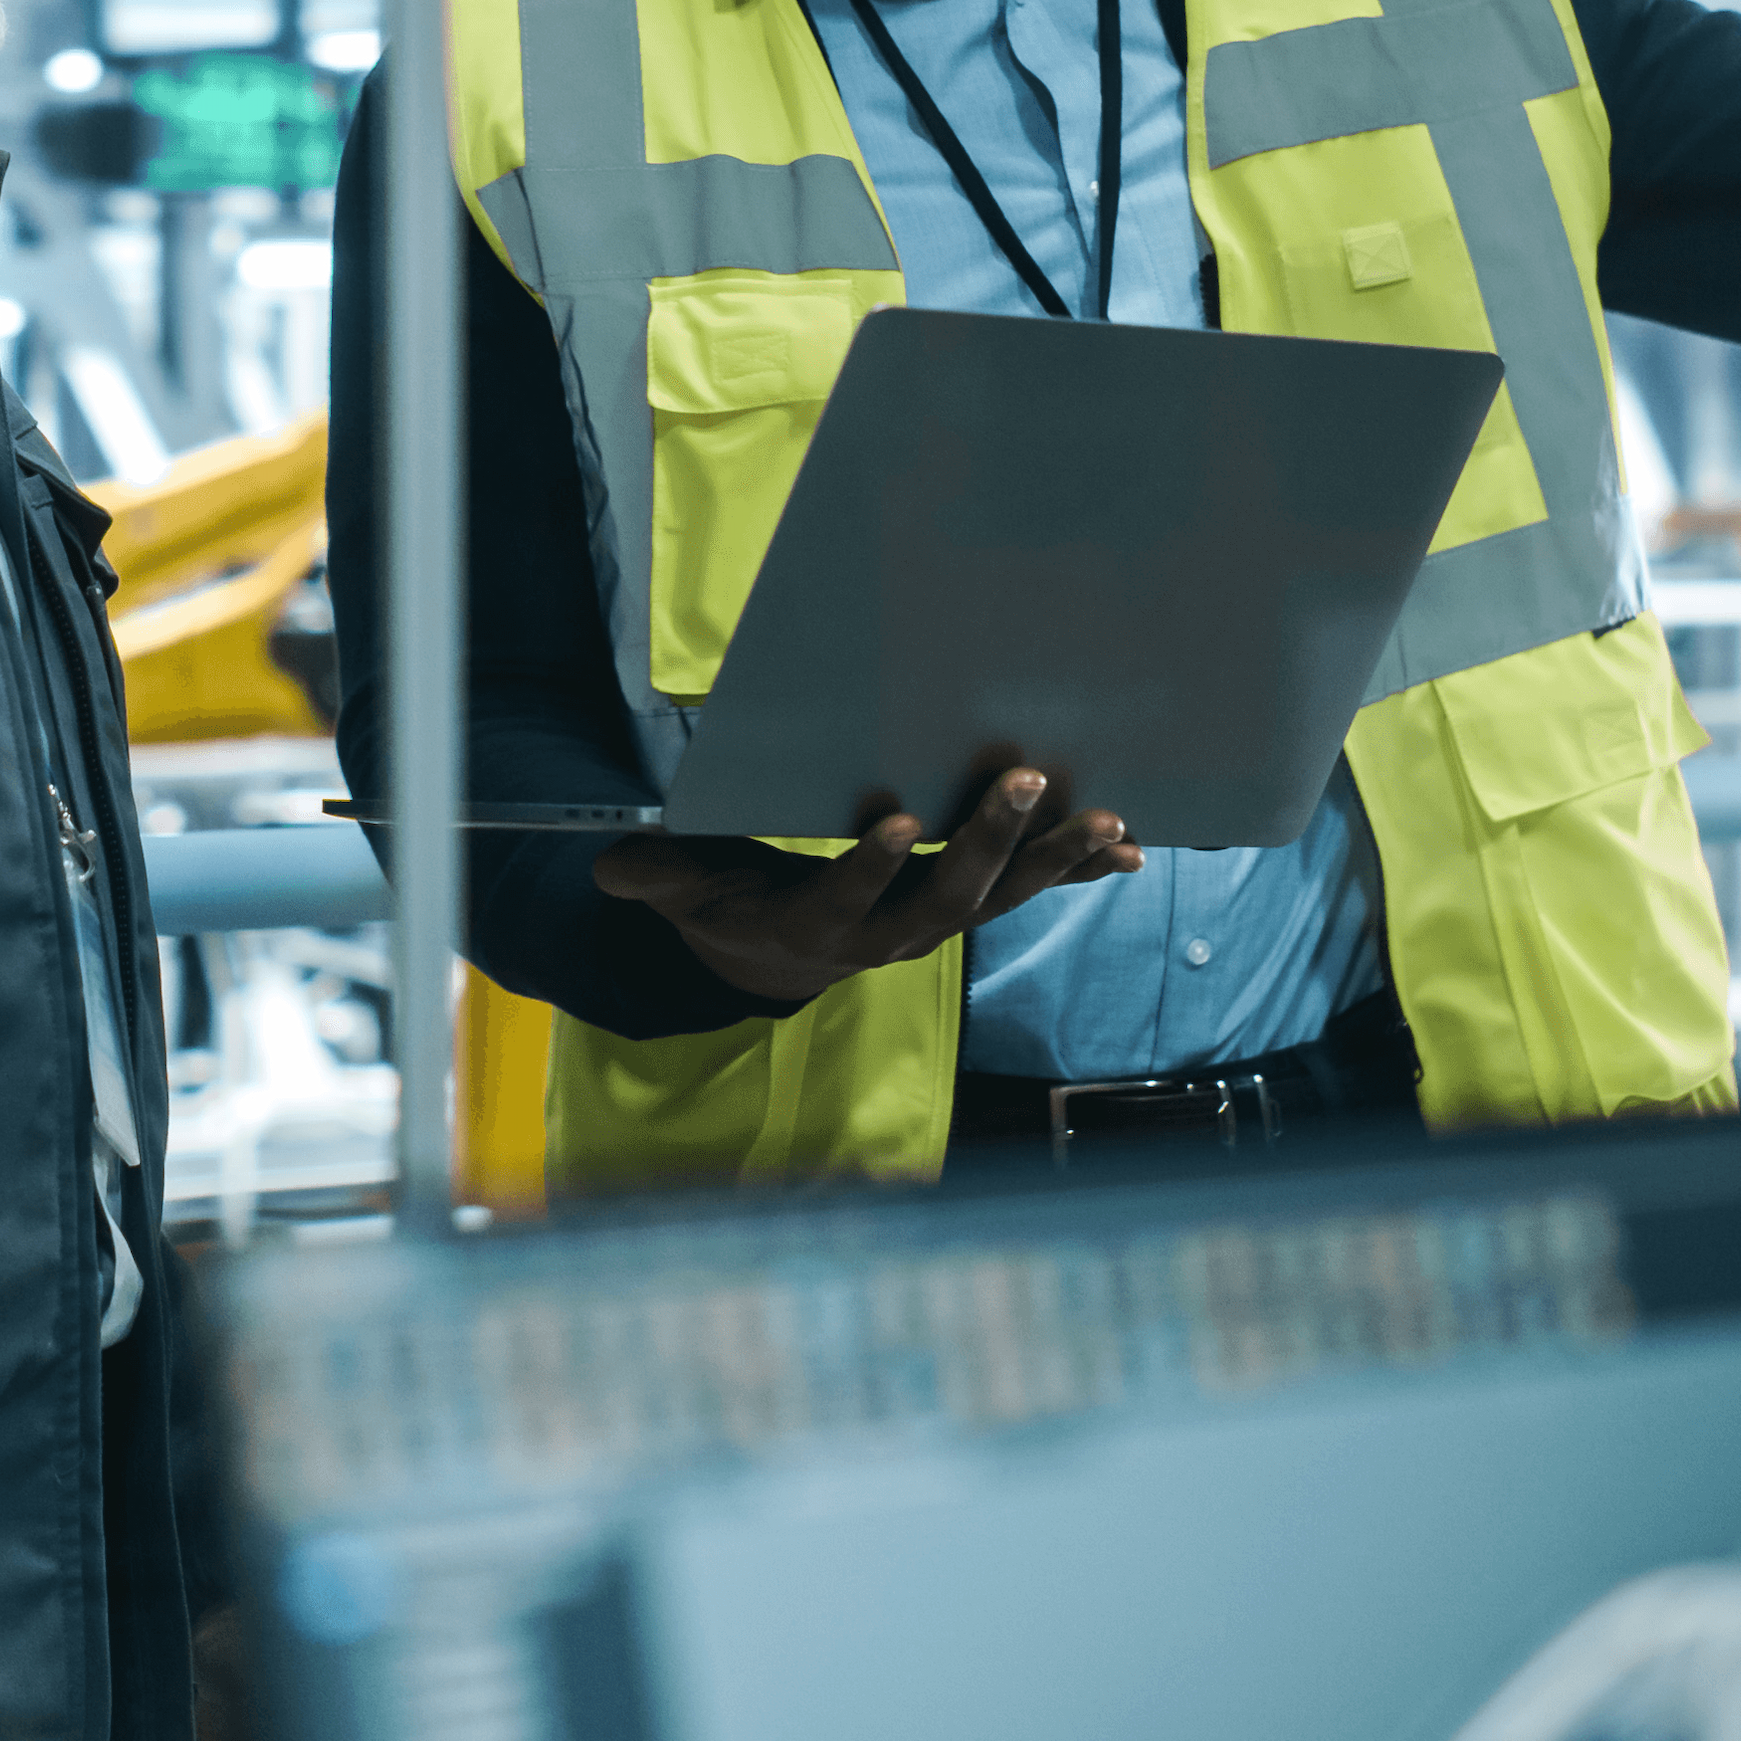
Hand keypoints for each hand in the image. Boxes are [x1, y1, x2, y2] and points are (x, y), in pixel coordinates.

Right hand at [589, 767, 1141, 1002]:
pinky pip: (1031, 891)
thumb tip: (613, 861)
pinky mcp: (970, 907)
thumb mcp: (685, 893)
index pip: (844, 899)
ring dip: (1054, 858)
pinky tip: (1127, 844)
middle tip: (1023, 781)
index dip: (868, 867)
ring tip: (1106, 818)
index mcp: (817, 927)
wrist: (780, 959)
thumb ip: (657, 876)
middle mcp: (889, 936)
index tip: (892, 821)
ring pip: (1002, 896)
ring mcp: (937, 924)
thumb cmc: (732, 908)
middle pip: (946, 896)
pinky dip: (1076, 870)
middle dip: (988, 841)